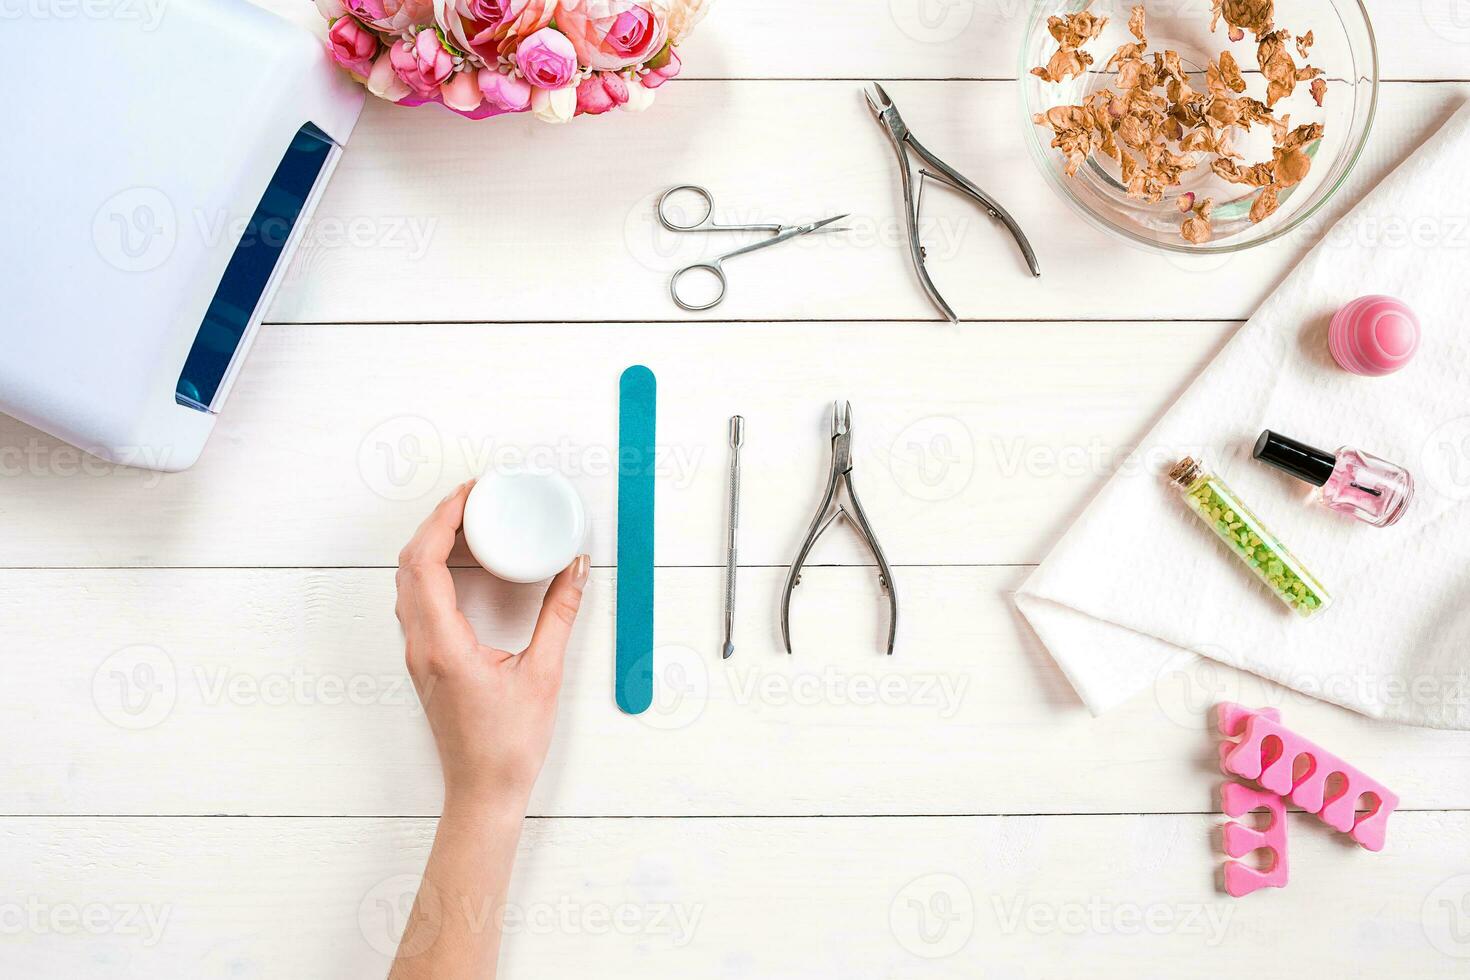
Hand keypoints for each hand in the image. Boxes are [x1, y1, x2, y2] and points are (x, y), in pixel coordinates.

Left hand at [395, 480, 589, 811]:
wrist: (483, 793)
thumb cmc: (508, 746)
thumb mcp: (544, 674)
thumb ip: (559, 615)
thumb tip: (575, 568)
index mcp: (443, 645)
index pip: (424, 563)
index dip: (442, 519)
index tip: (470, 494)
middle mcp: (421, 645)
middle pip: (409, 565)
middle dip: (436, 522)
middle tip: (474, 498)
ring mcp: (418, 654)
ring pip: (408, 583)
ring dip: (431, 545)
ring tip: (469, 522)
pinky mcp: (426, 661)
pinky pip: (417, 601)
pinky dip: (432, 570)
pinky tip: (462, 565)